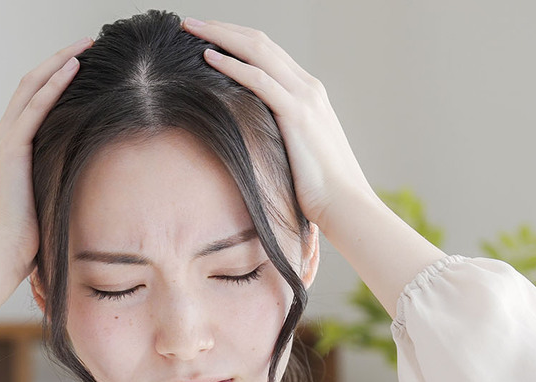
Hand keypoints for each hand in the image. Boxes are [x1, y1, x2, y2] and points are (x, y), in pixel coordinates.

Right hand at [0, 37, 93, 273]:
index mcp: (6, 154)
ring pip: (31, 88)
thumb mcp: (41, 207)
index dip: (52, 82)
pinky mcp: (10, 150)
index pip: (29, 105)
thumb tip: (84, 191)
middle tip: (85, 46)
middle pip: (29, 87)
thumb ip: (54, 189)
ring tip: (84, 47)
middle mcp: (0, 140)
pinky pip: (35, 107)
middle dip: (57, 62)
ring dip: (58, 63)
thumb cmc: (19, 245)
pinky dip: (55, 84)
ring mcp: (2, 143)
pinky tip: (74, 68)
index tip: (79, 68)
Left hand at [181, 18, 375, 232]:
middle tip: (189, 23)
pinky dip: (232, 65)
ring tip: (190, 29)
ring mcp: (304, 98)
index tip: (206, 35)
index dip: (236, 39)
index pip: (268, 53)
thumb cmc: (319, 189)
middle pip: (260, 43)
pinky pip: (259, 80)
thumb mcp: (296, 153)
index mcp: (309, 94)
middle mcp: (308, 88)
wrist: (346, 204)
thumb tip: (249, 140)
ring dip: (220, 36)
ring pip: (258, 51)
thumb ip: (277, 136)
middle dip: (223, 28)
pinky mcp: (297, 114)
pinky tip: (208, 57)